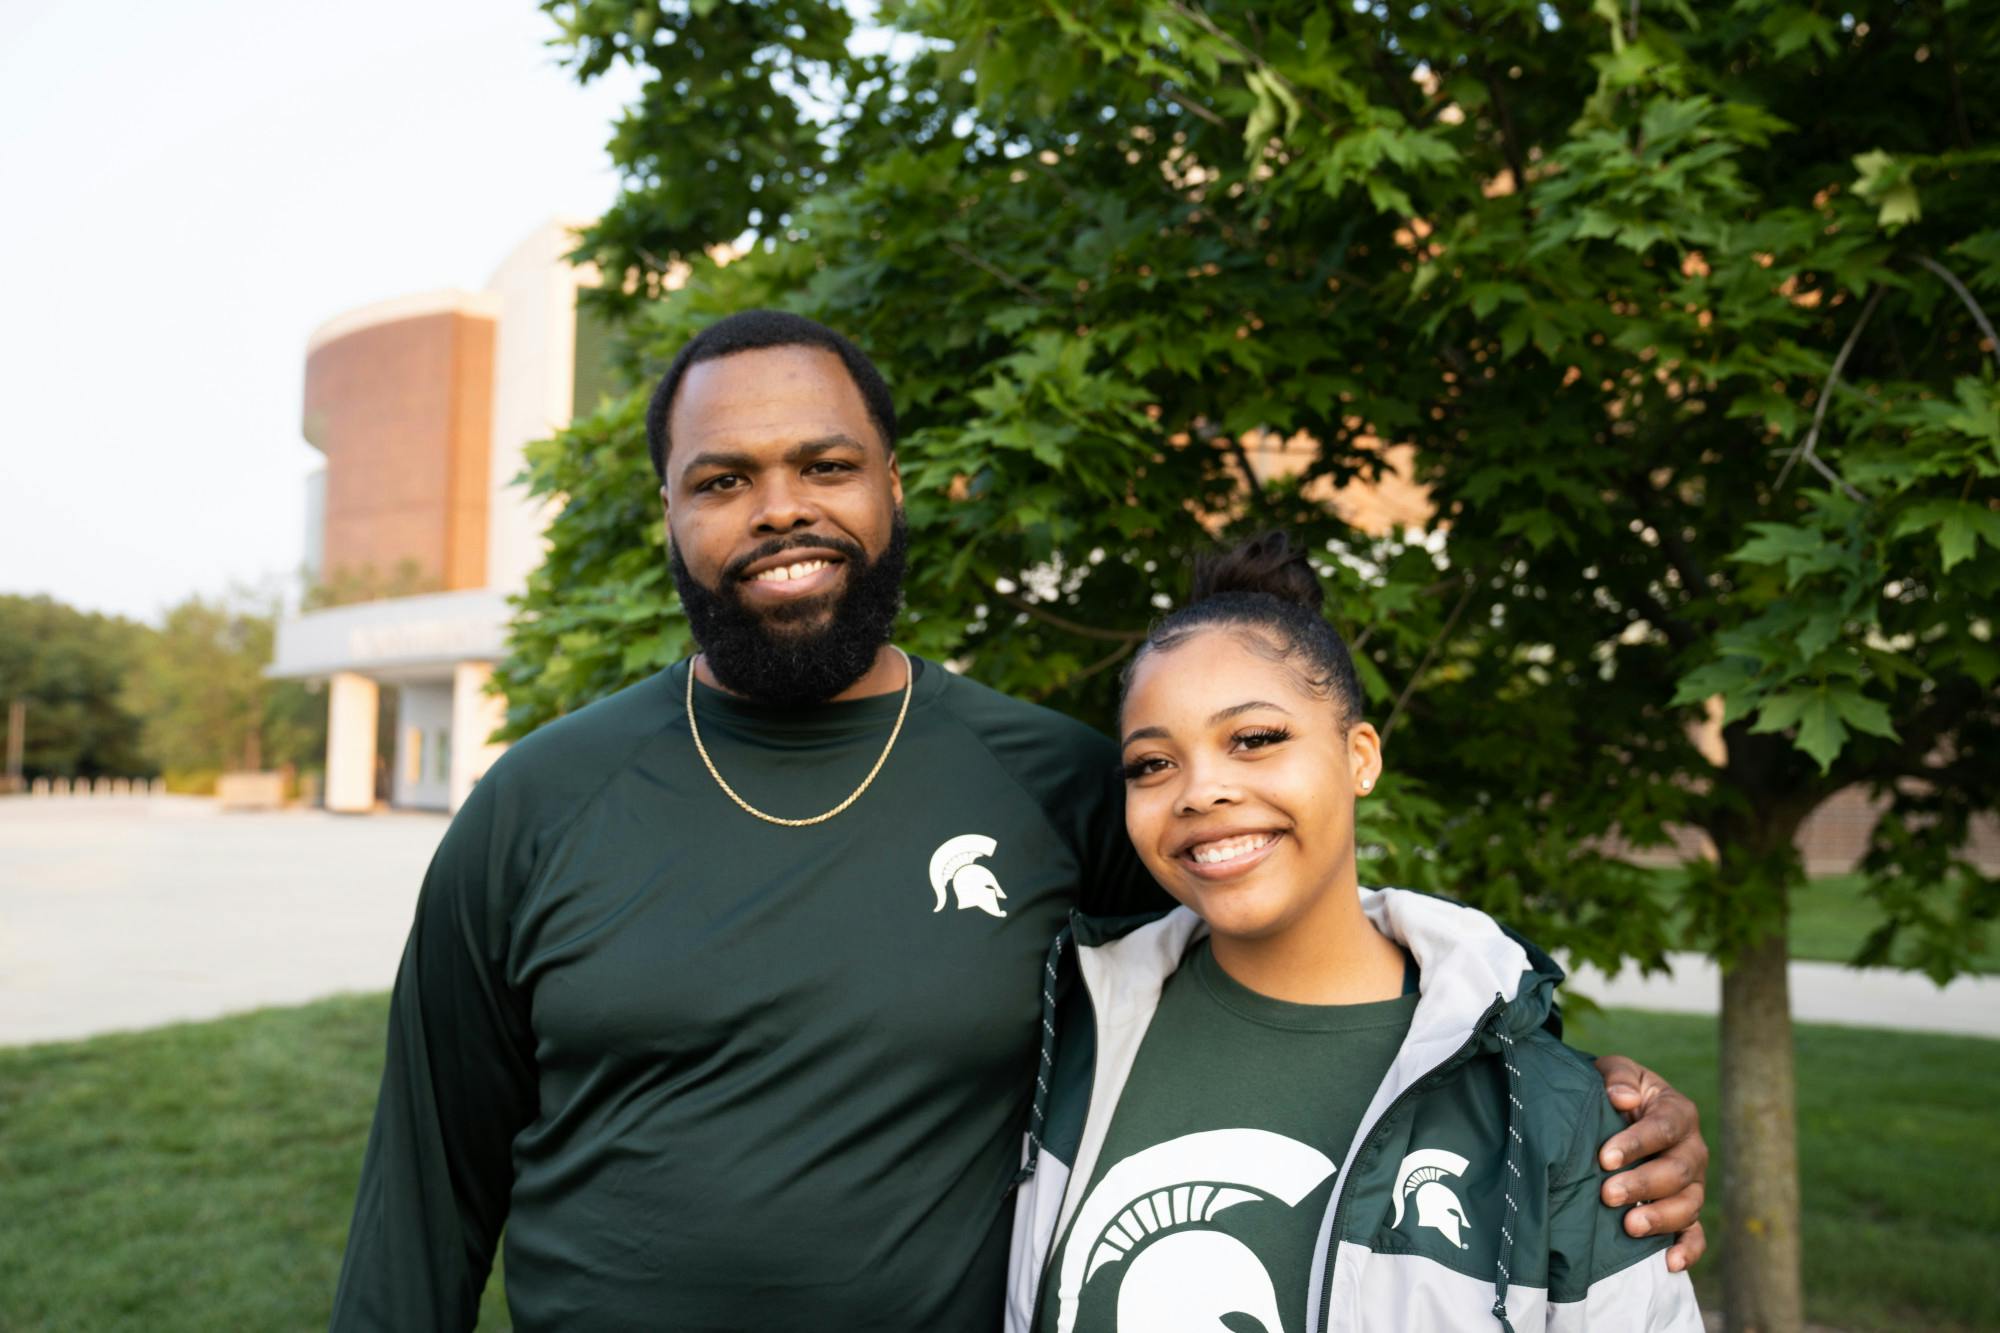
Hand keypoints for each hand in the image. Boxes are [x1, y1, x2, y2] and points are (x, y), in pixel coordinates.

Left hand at [1593, 1053, 1707, 1272]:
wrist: (1618, 1111)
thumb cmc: (1615, 1090)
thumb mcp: (1614, 1072)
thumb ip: (1618, 1078)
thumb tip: (1623, 1098)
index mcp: (1677, 1112)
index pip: (1664, 1128)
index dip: (1636, 1144)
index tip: (1605, 1157)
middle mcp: (1692, 1150)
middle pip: (1678, 1171)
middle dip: (1643, 1184)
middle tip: (1608, 1194)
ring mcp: (1693, 1183)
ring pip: (1688, 1205)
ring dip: (1661, 1218)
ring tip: (1629, 1227)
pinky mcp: (1686, 1210)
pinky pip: (1695, 1234)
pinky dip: (1688, 1250)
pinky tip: (1669, 1263)